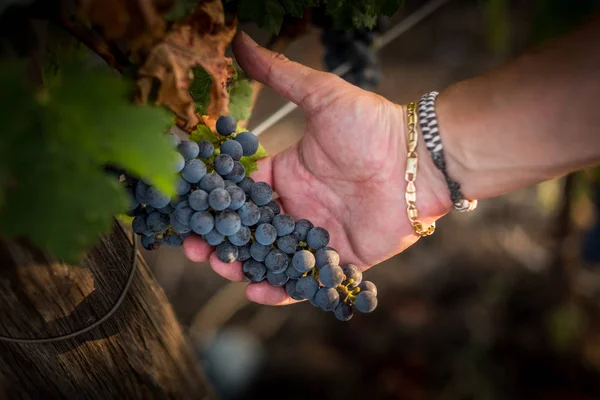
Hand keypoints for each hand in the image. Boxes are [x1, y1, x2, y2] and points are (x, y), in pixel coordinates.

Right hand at [183, 32, 450, 304]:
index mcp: (287, 174)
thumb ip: (281, 75)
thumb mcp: (321, 97)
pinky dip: (281, 289)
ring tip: (223, 267)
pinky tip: (257, 289)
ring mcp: (317, 234)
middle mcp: (298, 206)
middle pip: (250, 230)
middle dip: (221, 240)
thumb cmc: (371, 126)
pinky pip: (306, 279)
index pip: (242, 194)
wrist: (419, 160)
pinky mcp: (341, 258)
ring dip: (243, 266)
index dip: (215, 203)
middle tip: (196, 248)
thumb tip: (239, 39)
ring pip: (271, 257)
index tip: (189, 210)